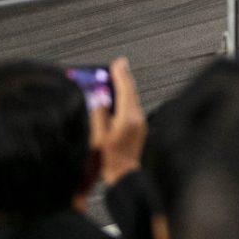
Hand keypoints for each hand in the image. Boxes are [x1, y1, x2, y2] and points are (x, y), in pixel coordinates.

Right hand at [89, 57, 145, 186]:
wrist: (124, 176)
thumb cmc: (110, 160)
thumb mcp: (98, 137)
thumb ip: (98, 115)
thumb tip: (99, 100)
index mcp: (128, 118)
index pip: (125, 90)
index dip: (120, 75)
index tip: (117, 63)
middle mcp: (137, 118)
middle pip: (131, 92)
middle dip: (123, 78)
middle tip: (117, 65)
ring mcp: (139, 123)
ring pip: (132, 99)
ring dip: (123, 88)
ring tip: (114, 79)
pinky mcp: (138, 128)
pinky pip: (131, 107)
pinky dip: (124, 99)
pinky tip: (116, 99)